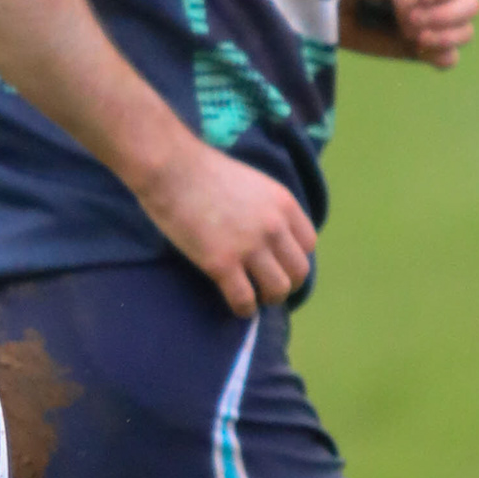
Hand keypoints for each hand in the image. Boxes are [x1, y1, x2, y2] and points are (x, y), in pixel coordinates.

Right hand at [131, 129, 316, 315]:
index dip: (294, 257)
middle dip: (287, 283)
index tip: (280, 262)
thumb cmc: (201, 170)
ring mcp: (249, 247)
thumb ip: (265, 208)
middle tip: (270, 286)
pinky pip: (244, 299)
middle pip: (299, 270)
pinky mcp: (222, 264)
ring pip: (277, 289)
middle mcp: (273, 227)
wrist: (171, 168)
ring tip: (255, 297)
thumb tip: (264, 234)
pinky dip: (244, 309)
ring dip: (269, 298)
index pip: (308, 243)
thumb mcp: (250, 182)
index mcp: (283, 203)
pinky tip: (238, 307)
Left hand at [341, 0, 478, 66]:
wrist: (333, 10)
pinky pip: (449, 57)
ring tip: (415, 38)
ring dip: (445, 37)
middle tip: (411, 21)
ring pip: (465, 32)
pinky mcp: (425, 49)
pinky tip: (417, 50)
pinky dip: (439, 56)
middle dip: (445, 15)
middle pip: (471, 5)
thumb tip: (417, 18)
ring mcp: (435, 24)